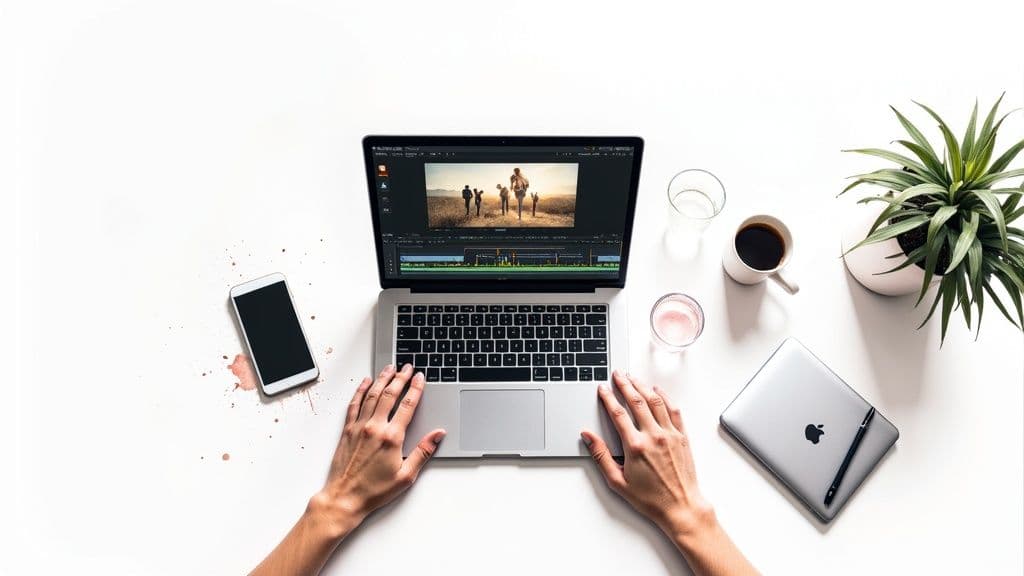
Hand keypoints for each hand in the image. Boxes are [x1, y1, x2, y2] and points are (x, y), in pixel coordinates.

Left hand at [311, 364, 445, 535]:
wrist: (344, 498)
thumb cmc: (374, 491)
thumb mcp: (406, 476)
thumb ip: (423, 452)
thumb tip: (438, 435)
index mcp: (391, 438)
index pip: (408, 406)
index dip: (415, 389)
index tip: (420, 378)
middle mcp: (375, 427)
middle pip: (389, 395)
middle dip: (400, 378)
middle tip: (407, 367)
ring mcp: (359, 427)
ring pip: (372, 395)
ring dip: (382, 379)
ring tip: (390, 368)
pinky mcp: (347, 430)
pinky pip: (354, 404)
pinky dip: (360, 391)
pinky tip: (365, 382)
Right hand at [581, 371, 712, 536]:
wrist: (681, 507)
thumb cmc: (650, 499)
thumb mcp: (618, 482)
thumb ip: (601, 456)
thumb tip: (588, 436)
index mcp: (635, 446)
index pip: (617, 413)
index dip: (608, 397)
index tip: (602, 388)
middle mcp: (653, 436)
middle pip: (636, 401)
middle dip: (625, 384)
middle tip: (617, 374)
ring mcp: (670, 434)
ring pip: (655, 401)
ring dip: (643, 386)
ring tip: (633, 378)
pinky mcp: (682, 437)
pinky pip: (673, 410)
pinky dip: (665, 397)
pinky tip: (657, 391)